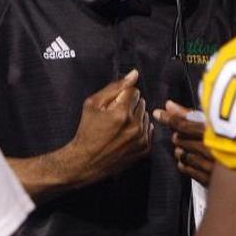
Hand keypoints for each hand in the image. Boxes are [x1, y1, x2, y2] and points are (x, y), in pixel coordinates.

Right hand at [64, 70, 152, 185]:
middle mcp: (135, 126)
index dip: (122, 95)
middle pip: (142, 102)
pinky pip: (149, 130)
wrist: (86, 161)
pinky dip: (140, 129)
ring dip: (136, 117)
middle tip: (115, 115)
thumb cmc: (86, 130)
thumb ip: (114, 87)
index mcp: (122, 112)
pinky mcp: (144, 149)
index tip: (113, 104)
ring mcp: (141, 139)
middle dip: (130, 105)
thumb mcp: (92, 104)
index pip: (134, 91)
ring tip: (120, 126)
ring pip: (146, 116)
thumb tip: (134, 74)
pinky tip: (126, 134)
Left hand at [153, 100, 214, 185]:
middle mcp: (212, 148)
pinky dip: (184, 164)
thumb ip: (189, 113)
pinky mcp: (210, 179)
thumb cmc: (233, 139)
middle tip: (181, 134)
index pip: (184, 124)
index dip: (169, 118)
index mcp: (215, 131)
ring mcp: (211, 165)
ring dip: (181, 150)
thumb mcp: (213, 122)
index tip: (158, 113)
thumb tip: (168, 105)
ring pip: (183, 155)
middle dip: (178, 135)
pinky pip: (188, 170)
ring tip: (185, 147)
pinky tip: (186, 159)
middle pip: (181, 140)